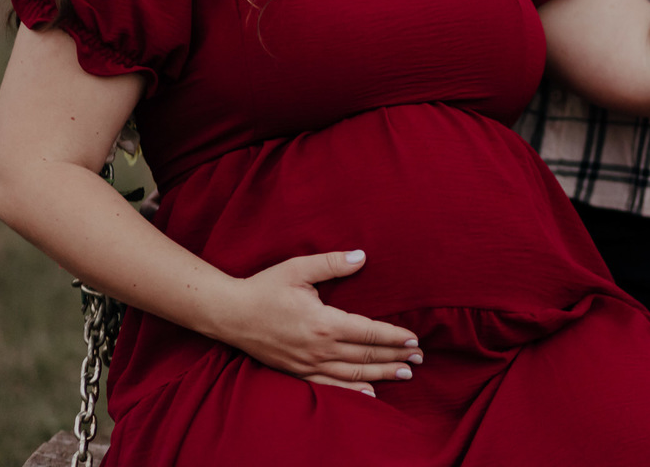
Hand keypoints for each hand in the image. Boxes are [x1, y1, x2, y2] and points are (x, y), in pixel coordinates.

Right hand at [216, 250, 422, 396]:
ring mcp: (308, 364)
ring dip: (382, 374)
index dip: (394, 337)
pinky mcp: (297, 371)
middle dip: (396, 357)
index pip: (368, 333)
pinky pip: (331, 386)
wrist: (230, 314)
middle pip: (366, 356)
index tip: (414, 339)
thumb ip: (332, 263)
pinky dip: (354, 392)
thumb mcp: (298, 268)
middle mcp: (319, 348)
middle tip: (420, 359)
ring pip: (353, 374)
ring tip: (405, 374)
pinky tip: (371, 394)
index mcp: (324, 322)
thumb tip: (362, 256)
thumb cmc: (265, 288)